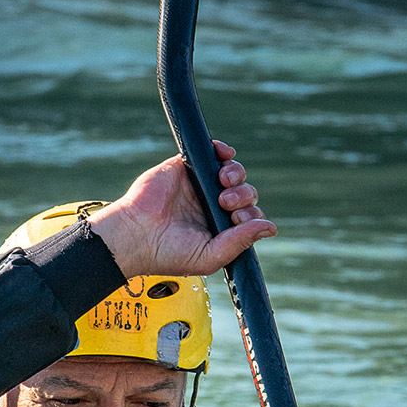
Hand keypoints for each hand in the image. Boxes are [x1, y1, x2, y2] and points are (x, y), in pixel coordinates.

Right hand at [90, 141, 275, 277]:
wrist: (136, 235)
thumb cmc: (167, 253)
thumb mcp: (210, 256)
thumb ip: (240, 242)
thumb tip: (271, 228)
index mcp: (219, 229)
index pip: (249, 217)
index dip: (251, 215)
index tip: (237, 219)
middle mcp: (212, 206)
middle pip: (246, 193)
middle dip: (244, 196)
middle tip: (226, 203)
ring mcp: (200, 185)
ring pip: (234, 173)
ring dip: (237, 176)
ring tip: (224, 184)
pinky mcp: (186, 167)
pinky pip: (213, 153)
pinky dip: (224, 151)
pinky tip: (224, 156)